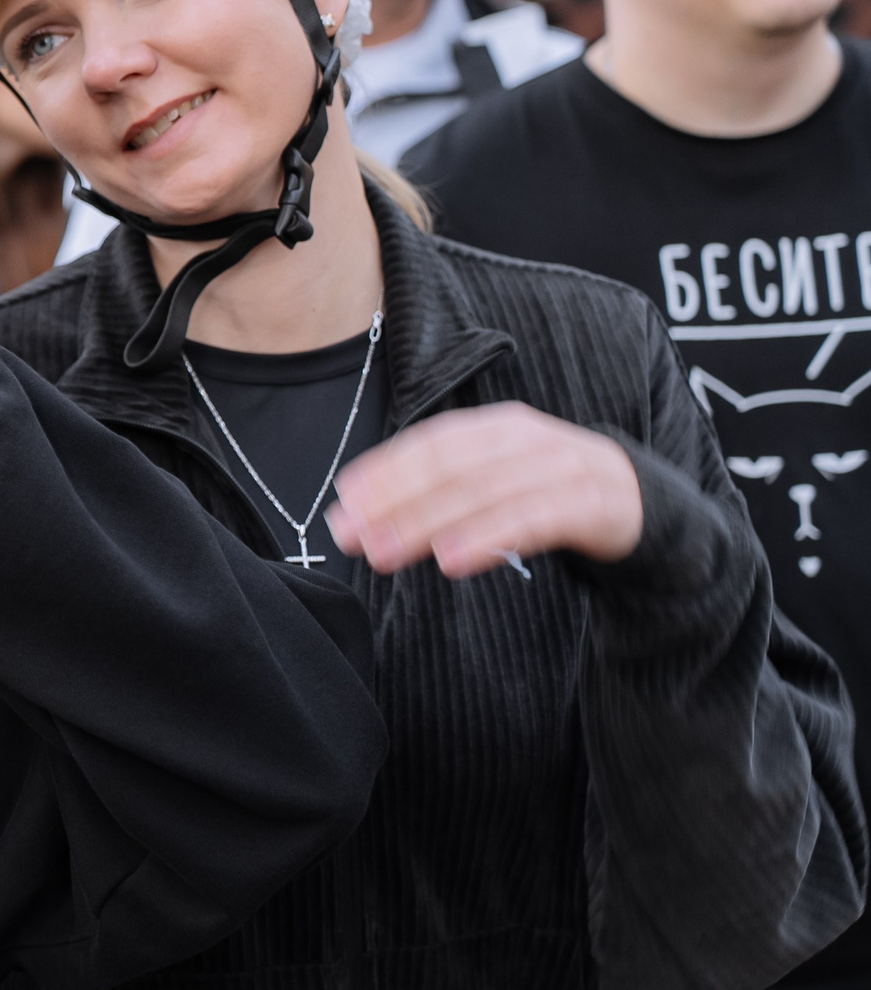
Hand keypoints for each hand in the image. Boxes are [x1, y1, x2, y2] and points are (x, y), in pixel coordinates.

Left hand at [325, 403, 643, 577]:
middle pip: (451, 468)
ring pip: (485, 492)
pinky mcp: (594, 505)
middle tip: (352, 535)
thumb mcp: (497, 481)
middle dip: (395, 501)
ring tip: (386, 553)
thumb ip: (441, 492)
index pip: (432, 443)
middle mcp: (528, 440)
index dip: (386, 469)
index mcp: (497, 429)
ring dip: (429, 523)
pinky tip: (451, 561)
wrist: (644, 504)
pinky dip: (487, 537)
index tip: (345, 500)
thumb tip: (363, 515)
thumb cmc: (551, 494)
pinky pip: (533, 520)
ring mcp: (563, 469)